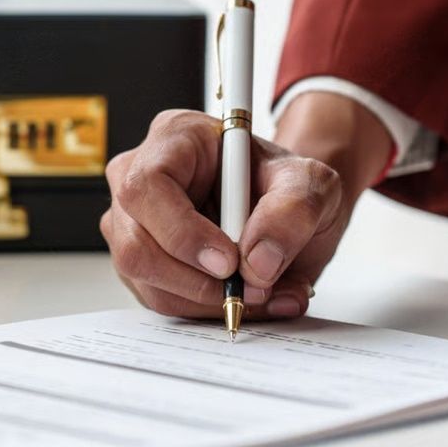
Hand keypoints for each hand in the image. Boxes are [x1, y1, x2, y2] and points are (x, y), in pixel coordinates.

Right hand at [101, 97, 390, 319]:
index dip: (182, 231)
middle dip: (195, 279)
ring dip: (204, 299)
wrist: (289, 214)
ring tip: (258, 293)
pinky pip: (157, 298)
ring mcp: (133, 222)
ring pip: (144, 277)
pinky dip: (203, 309)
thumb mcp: (314, 186)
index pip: (149, 185)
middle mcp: (140, 177)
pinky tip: (241, 297)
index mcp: (176, 137)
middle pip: (135, 242)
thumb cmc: (288, 186)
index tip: (228, 262)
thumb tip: (258, 263)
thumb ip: (294, 213)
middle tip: (249, 288)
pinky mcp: (141, 261)